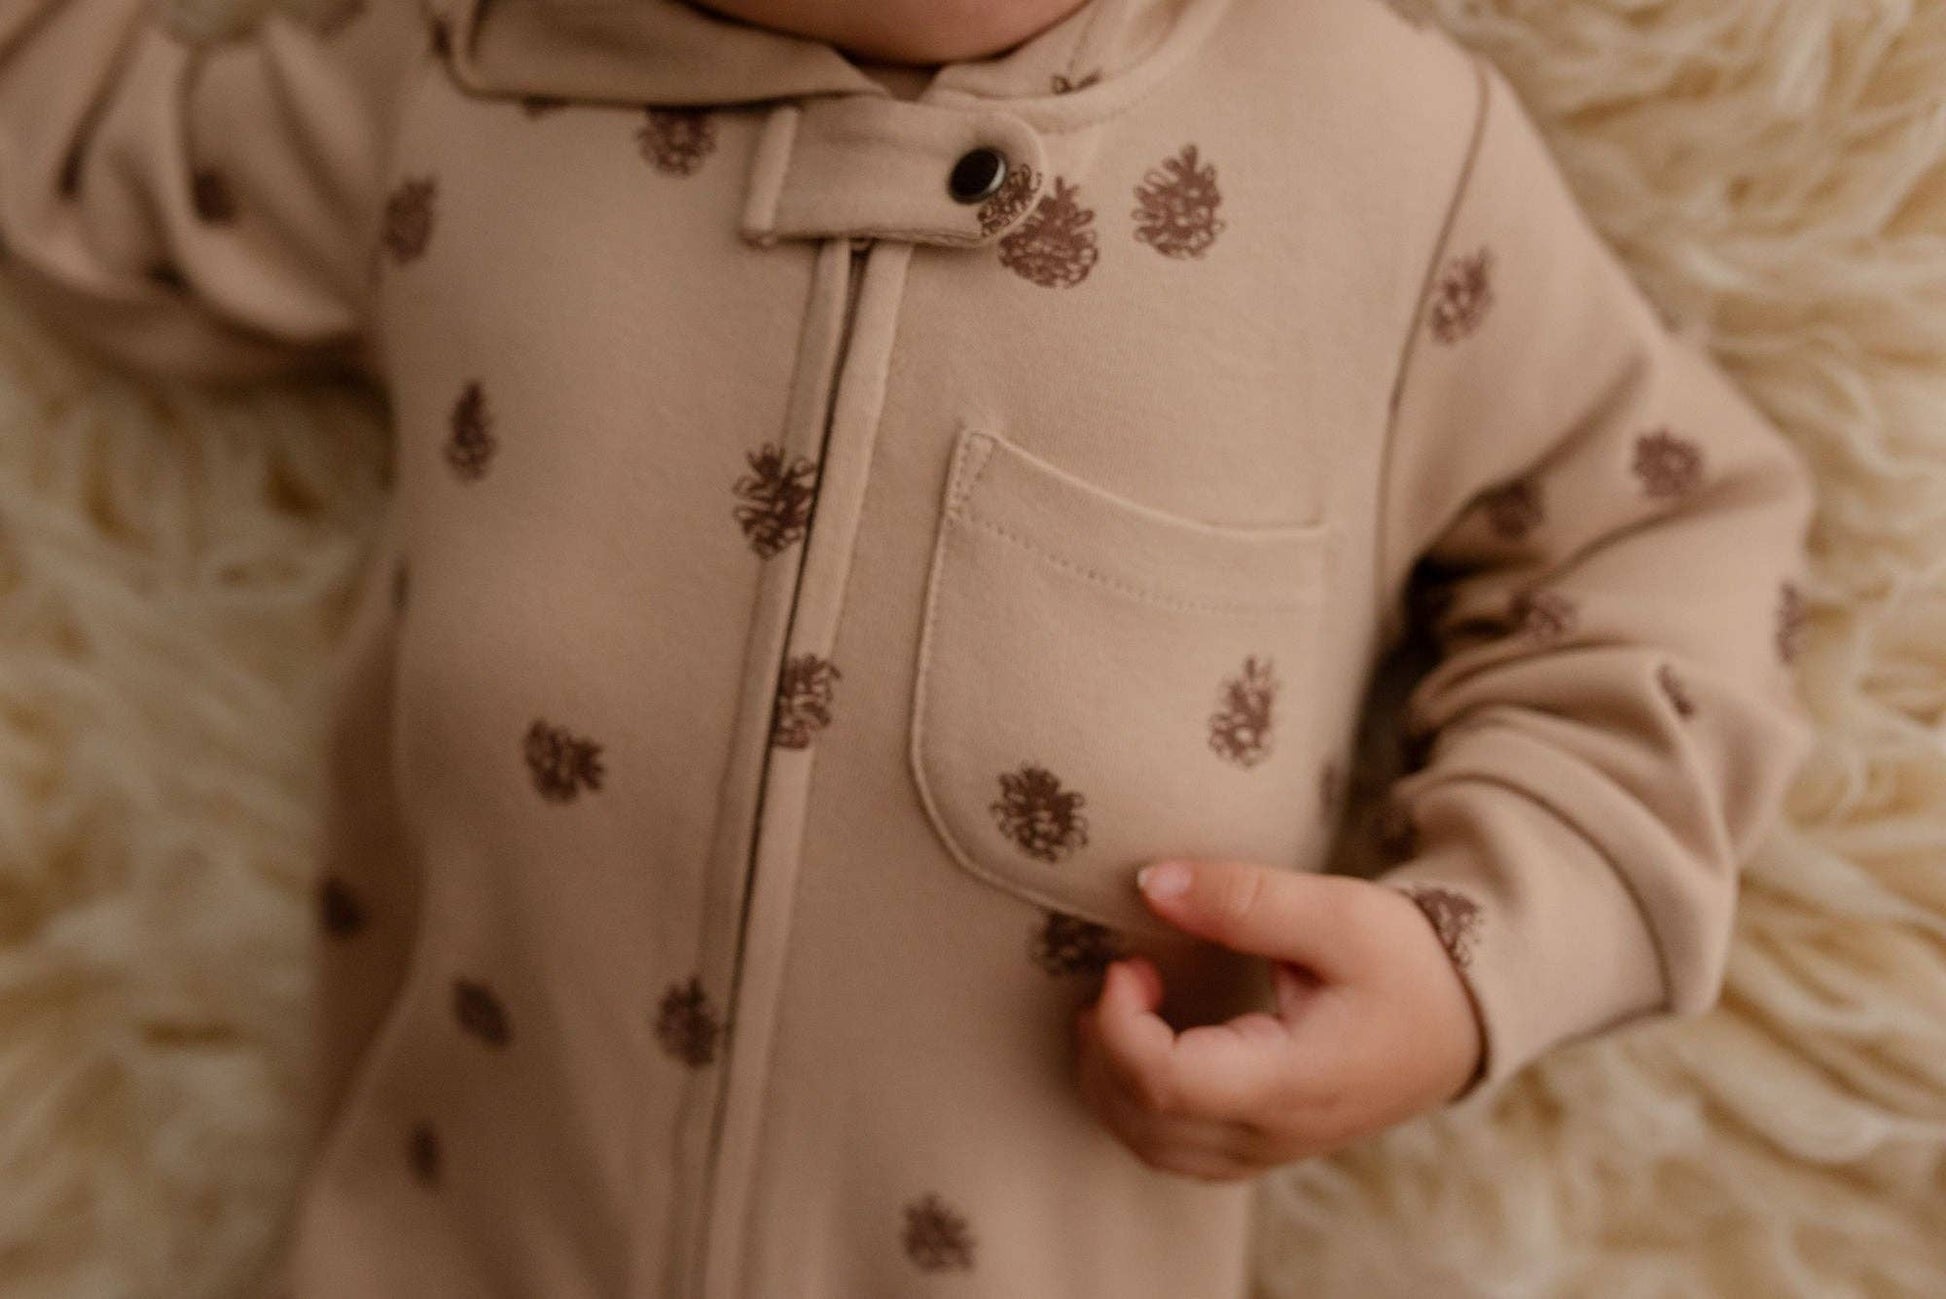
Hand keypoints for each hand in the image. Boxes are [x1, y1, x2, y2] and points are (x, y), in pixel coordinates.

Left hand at [1071, 858, 1483, 1181]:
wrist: (1465, 1019)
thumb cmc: (1407, 963)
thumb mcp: (1338, 912)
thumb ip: (1242, 898)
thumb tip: (1149, 883)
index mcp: (1292, 1081)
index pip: (1166, 1083)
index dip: (1121, 1025)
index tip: (1130, 963)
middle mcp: (1275, 1132)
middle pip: (1145, 1122)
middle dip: (1105, 1048)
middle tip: (1121, 976)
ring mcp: (1270, 1150)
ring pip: (1153, 1150)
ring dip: (1111, 1084)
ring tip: (1116, 1010)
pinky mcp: (1265, 1148)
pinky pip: (1176, 1154)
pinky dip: (1136, 1110)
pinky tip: (1140, 1050)